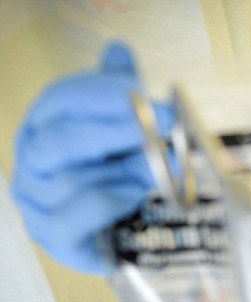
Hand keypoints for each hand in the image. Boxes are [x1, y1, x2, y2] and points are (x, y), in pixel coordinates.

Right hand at [11, 43, 173, 273]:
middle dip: (116, 132)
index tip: (145, 94)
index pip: (60, 100)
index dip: (102, 94)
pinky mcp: (54, 238)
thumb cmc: (116, 179)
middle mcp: (30, 163)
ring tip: (154, 170)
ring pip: (71, 181)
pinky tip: (135, 197)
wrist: (118, 236)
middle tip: (159, 130)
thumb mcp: (122, 134)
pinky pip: (77, 216)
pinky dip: (111, 203)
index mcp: (42, 126)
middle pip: (61, 140)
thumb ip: (118, 96)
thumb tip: (119, 52)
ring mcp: (37, 203)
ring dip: (121, 173)